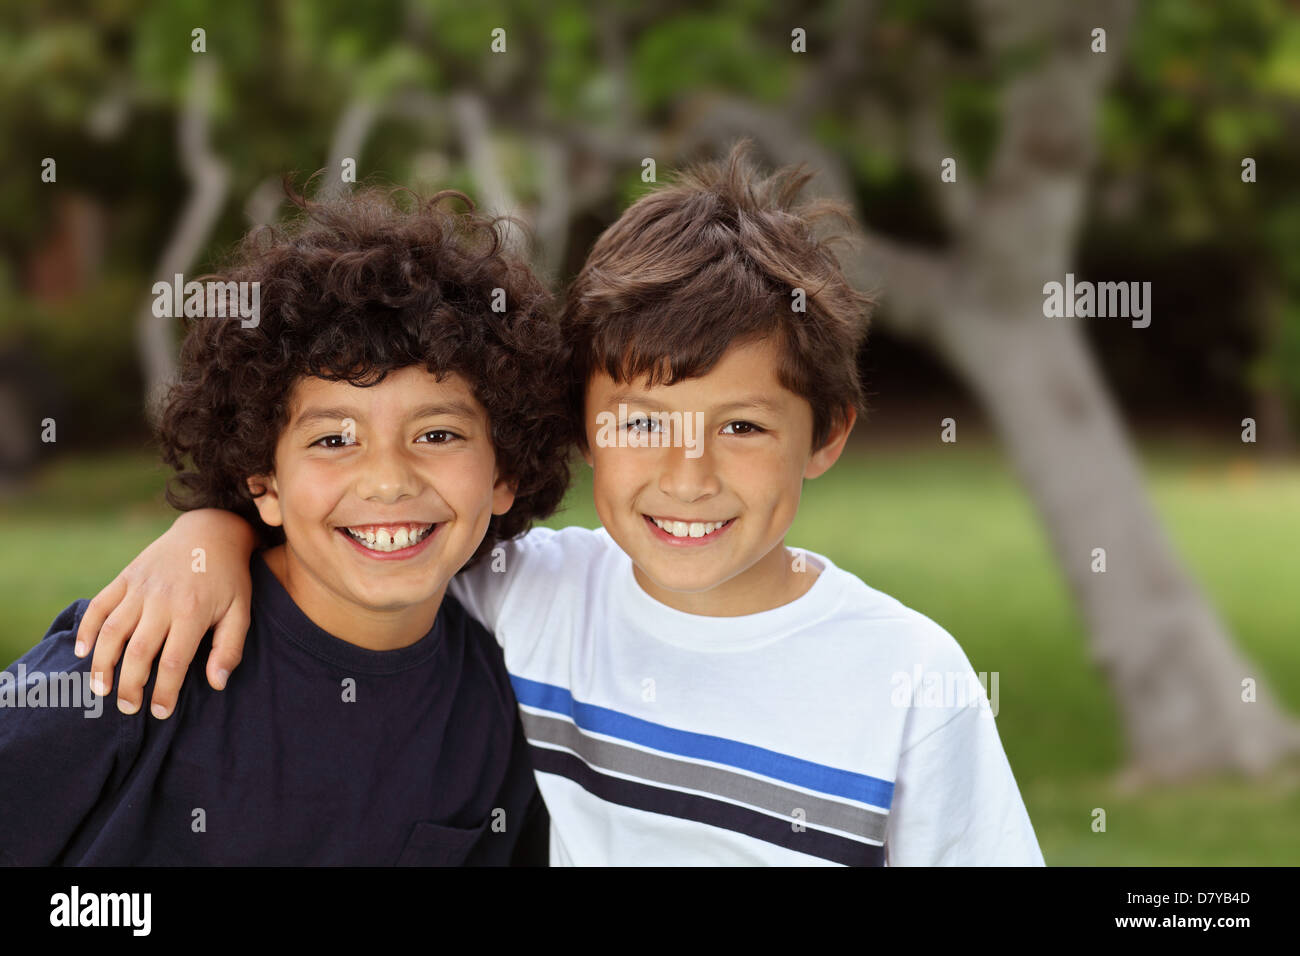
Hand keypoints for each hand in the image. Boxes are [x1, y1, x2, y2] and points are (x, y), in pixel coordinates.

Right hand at [74, 508, 256, 718]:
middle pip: (137, 652)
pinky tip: (82, 652)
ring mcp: (140, 588)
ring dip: (102, 663)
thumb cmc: (229, 578)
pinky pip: (99, 605)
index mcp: (192, 612)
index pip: (172, 662)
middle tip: (128, 708)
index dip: (164, 692)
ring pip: (111, 631)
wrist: (211, 532)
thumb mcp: (241, 611)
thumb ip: (229, 649)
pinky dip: (86, 629)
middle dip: (129, 686)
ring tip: (101, 690)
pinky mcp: (125, 577)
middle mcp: (161, 601)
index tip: (160, 713)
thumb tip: (215, 684)